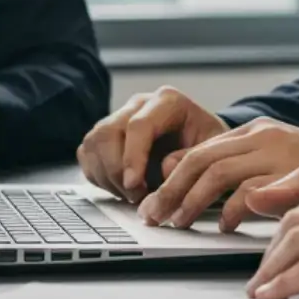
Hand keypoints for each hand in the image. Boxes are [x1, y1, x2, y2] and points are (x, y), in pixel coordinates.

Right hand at [77, 87, 228, 202]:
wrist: (199, 142)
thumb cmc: (207, 146)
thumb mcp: (211, 152)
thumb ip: (190, 159)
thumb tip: (165, 169)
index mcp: (168, 102)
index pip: (139, 125)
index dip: (133, 157)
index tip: (134, 186)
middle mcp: (139, 105)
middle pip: (108, 132)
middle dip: (117, 171)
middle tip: (136, 197)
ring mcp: (119, 117)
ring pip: (94, 142)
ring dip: (107, 176)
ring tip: (131, 194)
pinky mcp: (105, 134)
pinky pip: (87, 154)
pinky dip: (98, 176)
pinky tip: (120, 188)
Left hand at [137, 118, 298, 231]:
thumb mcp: (286, 169)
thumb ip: (246, 174)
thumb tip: (194, 182)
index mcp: (263, 132)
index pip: (203, 149)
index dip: (173, 178)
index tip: (153, 200)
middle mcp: (269, 137)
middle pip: (203, 159)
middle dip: (172, 190)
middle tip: (154, 216)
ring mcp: (284, 155)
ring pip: (220, 173)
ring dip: (194, 202)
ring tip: (181, 225)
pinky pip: (253, 194)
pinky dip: (233, 213)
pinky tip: (227, 230)